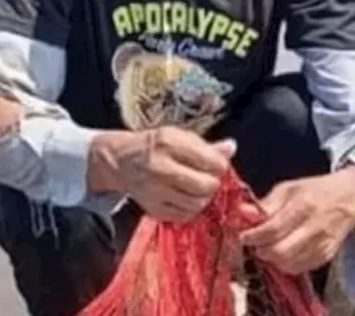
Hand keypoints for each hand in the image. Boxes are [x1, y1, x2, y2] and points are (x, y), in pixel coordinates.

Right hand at [88, 126, 235, 223]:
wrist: (123, 161)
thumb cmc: (157, 146)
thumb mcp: (181, 137)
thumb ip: (207, 147)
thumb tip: (231, 147)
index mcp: (169, 143)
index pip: (211, 162)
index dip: (221, 166)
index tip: (218, 166)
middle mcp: (160, 168)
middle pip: (205, 186)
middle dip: (214, 184)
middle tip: (210, 179)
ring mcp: (154, 191)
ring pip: (197, 204)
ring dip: (204, 198)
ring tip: (199, 189)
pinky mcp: (153, 209)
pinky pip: (184, 216)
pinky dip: (191, 209)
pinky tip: (187, 198)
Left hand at [239, 165, 354, 275]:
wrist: (350, 197)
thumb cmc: (315, 190)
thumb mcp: (288, 189)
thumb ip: (265, 204)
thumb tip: (241, 212)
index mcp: (303, 206)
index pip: (272, 229)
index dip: (253, 236)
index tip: (243, 235)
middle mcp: (314, 228)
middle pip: (279, 251)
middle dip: (261, 250)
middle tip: (254, 244)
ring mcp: (322, 244)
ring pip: (288, 264)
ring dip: (272, 259)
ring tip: (268, 247)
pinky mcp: (326, 256)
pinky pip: (299, 268)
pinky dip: (286, 264)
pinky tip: (283, 252)